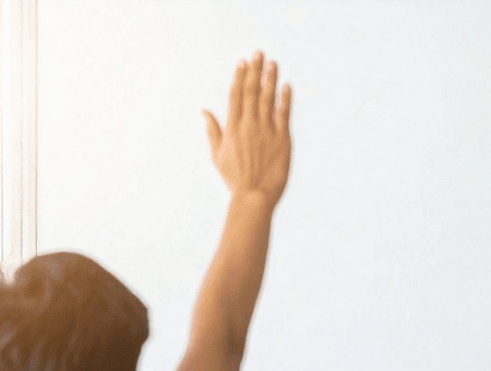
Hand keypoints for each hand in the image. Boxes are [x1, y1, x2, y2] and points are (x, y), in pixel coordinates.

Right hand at [203, 51, 292, 206]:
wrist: (254, 197)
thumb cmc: (234, 179)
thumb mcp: (217, 155)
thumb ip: (212, 130)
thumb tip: (204, 111)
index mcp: (232, 128)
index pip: (236, 96)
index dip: (240, 77)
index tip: (243, 62)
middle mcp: (249, 126)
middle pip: (252, 92)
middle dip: (255, 70)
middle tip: (259, 53)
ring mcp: (267, 132)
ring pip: (268, 99)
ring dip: (270, 79)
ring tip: (273, 63)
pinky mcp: (283, 140)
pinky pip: (284, 115)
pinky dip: (286, 99)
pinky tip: (287, 86)